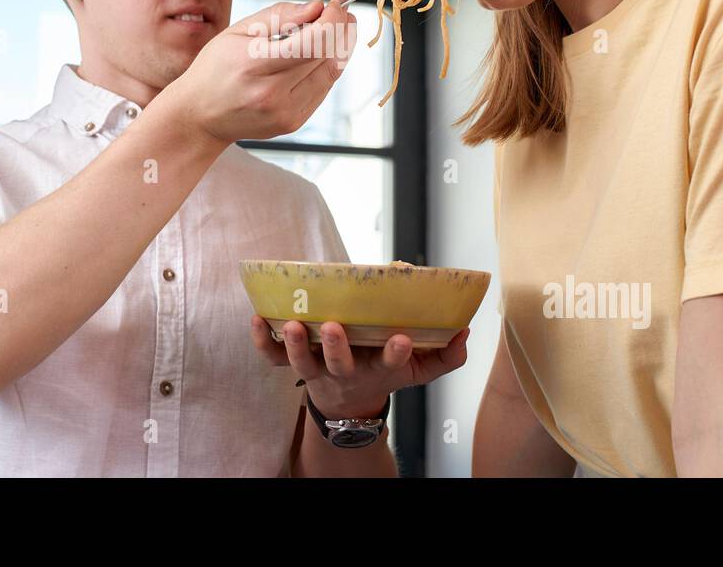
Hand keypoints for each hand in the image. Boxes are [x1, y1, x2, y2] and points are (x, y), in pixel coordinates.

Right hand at [161, 0, 356, 144]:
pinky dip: (325, 67)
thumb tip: (316, 7)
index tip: (337, 4)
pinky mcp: (293, 122)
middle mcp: (272, 93)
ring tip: (333, 29)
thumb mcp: (237, 31)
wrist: (199, 115)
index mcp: (254, 65)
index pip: (313, 42)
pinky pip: (322, 89)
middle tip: (339, 12)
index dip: (333, 19)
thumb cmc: (215, 69)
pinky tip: (317, 54)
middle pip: (326, 55)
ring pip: (330, 72)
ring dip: (338, 47)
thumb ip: (279, 16)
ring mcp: (285, 112)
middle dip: (339, 28)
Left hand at [249, 315, 469, 418]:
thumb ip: (445, 356)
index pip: (389, 363)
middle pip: (338, 364)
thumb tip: (464, 331)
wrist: (349, 404)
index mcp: (376, 370)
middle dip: (337, 347)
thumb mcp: (419, 370)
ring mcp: (316, 371)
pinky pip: (273, 359)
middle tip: (334, 327)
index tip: (402, 338)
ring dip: (296, 345)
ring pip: (302, 363)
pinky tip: (258, 320)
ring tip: (293, 325)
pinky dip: (262, 342)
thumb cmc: (383, 373)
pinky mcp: (293, 366)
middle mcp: (345, 371)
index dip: (395, 352)